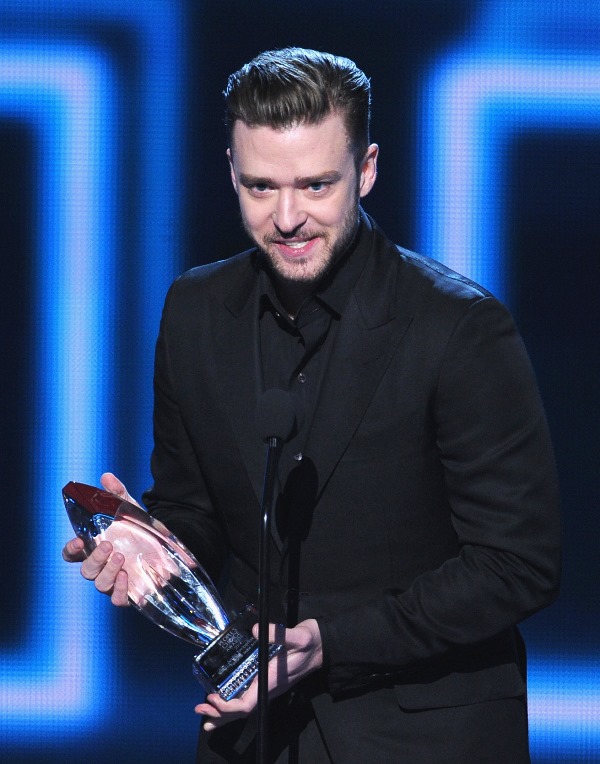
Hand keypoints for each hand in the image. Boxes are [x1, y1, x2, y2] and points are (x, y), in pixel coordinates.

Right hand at [61, 472, 139, 606]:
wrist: (166, 544)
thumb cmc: (139, 528)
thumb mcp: (130, 509)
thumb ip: (117, 494)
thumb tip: (106, 476)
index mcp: (95, 547)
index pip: (72, 554)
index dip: (70, 550)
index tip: (78, 542)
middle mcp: (102, 566)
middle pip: (86, 570)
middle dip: (94, 559)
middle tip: (108, 545)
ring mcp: (115, 579)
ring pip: (100, 584)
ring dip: (107, 572)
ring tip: (121, 556)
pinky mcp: (130, 591)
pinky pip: (117, 599)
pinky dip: (119, 591)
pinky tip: (126, 576)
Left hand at [195, 618, 322, 731]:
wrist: (323, 645)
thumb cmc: (312, 642)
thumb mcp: (299, 636)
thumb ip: (278, 633)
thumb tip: (257, 630)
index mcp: (273, 681)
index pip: (248, 703)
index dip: (228, 706)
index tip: (213, 699)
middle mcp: (269, 687)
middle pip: (242, 709)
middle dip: (220, 713)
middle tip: (199, 709)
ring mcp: (268, 685)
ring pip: (244, 705)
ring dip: (224, 711)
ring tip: (205, 714)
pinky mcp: (268, 678)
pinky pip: (248, 695)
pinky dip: (233, 701)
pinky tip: (223, 699)